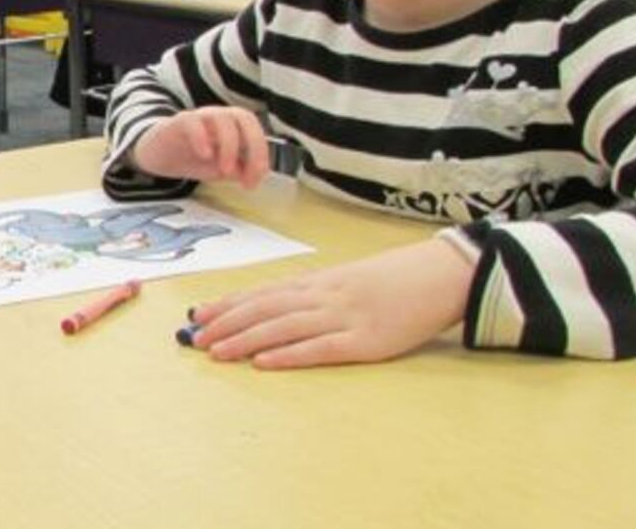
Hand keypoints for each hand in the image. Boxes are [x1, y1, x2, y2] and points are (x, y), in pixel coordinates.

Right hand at [131, 107, 270, 188]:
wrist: (156, 155)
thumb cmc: (190, 158)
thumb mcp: (217, 170)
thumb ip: (236, 171)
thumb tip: (250, 175)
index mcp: (232, 126)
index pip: (255, 131)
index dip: (260, 155)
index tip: (253, 181)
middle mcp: (218, 117)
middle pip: (243, 117)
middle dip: (252, 145)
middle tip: (246, 174)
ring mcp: (198, 117)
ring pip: (221, 117)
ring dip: (229, 145)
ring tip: (224, 170)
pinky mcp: (178, 123)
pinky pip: (192, 121)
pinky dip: (202, 137)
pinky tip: (204, 155)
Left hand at [190, 239, 474, 368]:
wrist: (440, 274)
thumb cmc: (394, 279)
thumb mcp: (348, 279)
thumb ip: (315, 293)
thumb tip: (277, 306)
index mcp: (319, 282)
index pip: (263, 292)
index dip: (229, 304)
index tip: (199, 314)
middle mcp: (324, 296)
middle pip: (265, 308)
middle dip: (227, 323)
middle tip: (195, 338)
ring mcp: (344, 318)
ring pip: (284, 327)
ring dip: (246, 339)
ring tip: (217, 352)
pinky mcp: (366, 341)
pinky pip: (320, 348)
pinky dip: (289, 355)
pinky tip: (264, 362)